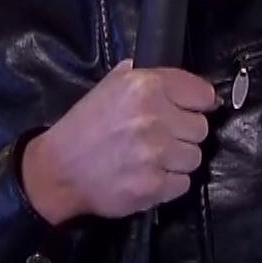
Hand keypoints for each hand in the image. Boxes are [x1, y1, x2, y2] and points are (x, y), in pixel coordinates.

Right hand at [21, 60, 219, 225]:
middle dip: (183, 134)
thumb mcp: (109, 86)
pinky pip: (183, 183)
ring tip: (151, 159)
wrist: (59, 169)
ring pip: (194, 157)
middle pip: (201, 128)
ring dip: (177, 160)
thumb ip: (145, 77)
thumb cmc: (85, 125)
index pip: (203, 94)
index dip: (197, 104)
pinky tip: (147, 176)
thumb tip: (183, 84)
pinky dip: (168, 183)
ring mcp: (156, 153)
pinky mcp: (154, 185)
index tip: (188, 111)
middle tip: (160, 138)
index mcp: (146, 86)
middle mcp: (155, 116)